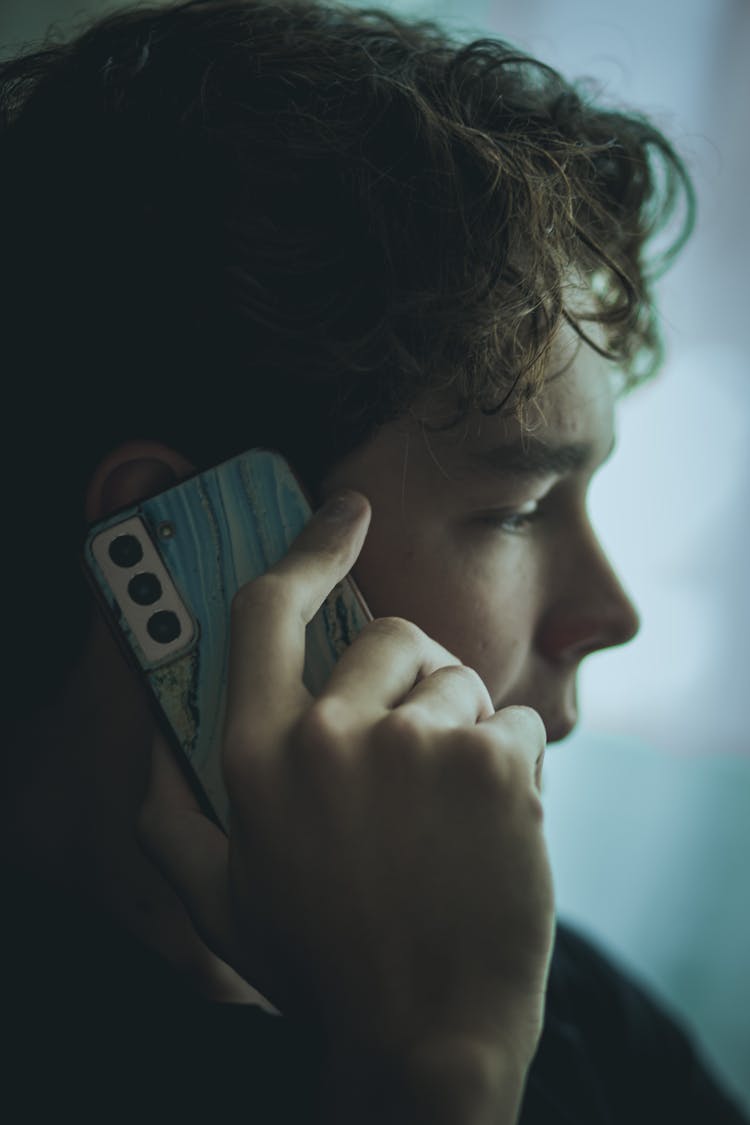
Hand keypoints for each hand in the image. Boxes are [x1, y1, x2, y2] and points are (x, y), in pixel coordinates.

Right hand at [140, 489, 554, 1108]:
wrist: (425, 1038)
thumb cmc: (322, 964)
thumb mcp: (219, 898)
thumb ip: (170, 815)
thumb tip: (152, 745)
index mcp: (259, 756)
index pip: (270, 612)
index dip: (308, 549)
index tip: (345, 512)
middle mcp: (333, 736)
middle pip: (389, 637)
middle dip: (411, 678)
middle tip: (417, 750)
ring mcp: (420, 746)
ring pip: (460, 682)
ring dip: (462, 729)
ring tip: (451, 810)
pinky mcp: (497, 766)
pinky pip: (517, 724)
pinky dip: (514, 764)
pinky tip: (494, 827)